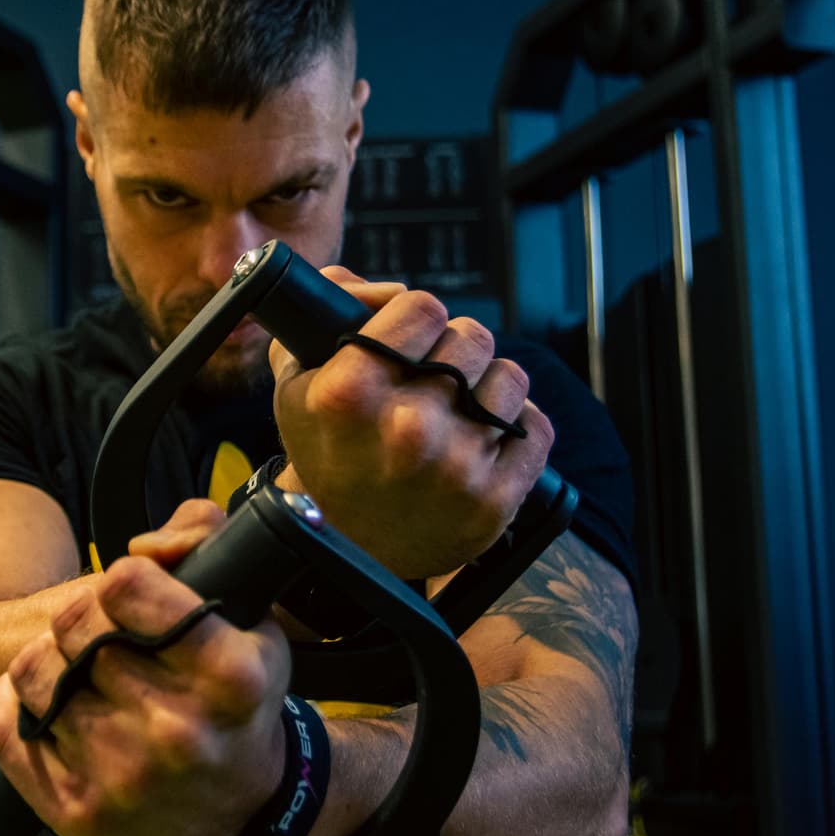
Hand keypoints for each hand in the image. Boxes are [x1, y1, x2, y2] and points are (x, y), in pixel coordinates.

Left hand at [0, 499, 291, 835]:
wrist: (245, 813)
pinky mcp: (80, 814)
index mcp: (229, 675)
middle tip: (100, 635)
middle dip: (82, 618)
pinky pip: (9, 731)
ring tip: (74, 671)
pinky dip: (16, 706)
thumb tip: (143, 547)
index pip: (126, 586)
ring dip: (47, 661)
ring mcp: (125, 777)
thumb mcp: (256, 619)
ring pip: (35, 673)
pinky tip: (47, 705)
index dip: (122, 580)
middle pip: (74, 625)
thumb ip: (206, 544)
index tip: (129, 595)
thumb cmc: (238, 702)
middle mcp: (179, 730)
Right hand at [268, 268, 553, 578]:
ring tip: (460, 408)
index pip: (423, 306)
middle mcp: (407, 429)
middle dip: (454, 348)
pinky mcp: (495, 501)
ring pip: (509, 377)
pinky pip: (537, 428)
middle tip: (435, 377)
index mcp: (351, 393)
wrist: (346, 548)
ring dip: (489, 386)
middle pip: (471, 336)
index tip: (410, 337)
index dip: (417, 316)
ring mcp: (455, 467)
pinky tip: (484, 439)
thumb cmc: (327, 454)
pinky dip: (518, 427)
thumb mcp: (297, 381)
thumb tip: (380, 287)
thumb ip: (327, 309)